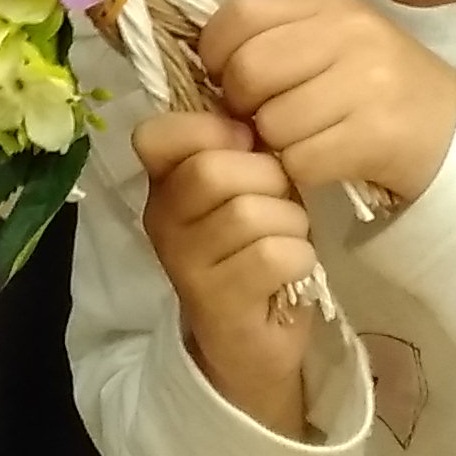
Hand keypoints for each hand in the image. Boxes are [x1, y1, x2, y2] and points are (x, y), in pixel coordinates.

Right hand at [134, 111, 315, 434]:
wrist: (251, 344)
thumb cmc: (256, 249)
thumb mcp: (244, 187)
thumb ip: (238, 147)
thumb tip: (255, 111)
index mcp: (163, 182)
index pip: (156, 134)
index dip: (211, 129)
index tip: (245, 147)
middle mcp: (161, 219)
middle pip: (215, 169)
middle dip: (269, 180)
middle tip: (278, 204)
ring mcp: (184, 262)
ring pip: (251, 212)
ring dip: (290, 224)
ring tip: (285, 240)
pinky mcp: (217, 300)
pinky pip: (275, 254)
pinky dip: (299, 259)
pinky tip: (290, 273)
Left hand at [198, 0, 455, 212]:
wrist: (451, 129)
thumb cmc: (373, 83)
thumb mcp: (328, 38)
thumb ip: (271, 36)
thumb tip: (205, 65)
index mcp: (327, 0)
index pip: (240, 13)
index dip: (217, 51)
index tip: (228, 76)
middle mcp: (349, 32)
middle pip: (249, 70)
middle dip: (241, 104)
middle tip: (261, 117)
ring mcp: (367, 82)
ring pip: (271, 122)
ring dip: (273, 143)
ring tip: (300, 137)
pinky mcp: (376, 134)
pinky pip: (301, 160)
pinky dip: (300, 170)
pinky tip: (321, 159)